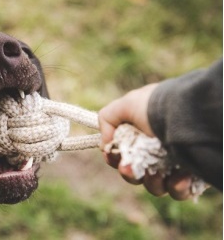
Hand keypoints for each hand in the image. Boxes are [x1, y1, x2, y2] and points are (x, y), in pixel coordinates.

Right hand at [98, 84, 192, 199]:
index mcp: (143, 135)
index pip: (124, 155)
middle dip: (130, 174)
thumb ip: (107, 119)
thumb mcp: (126, 105)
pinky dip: (177, 187)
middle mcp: (158, 150)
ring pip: (156, 186)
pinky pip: (179, 191)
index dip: (116, 160)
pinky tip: (180, 176)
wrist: (190, 114)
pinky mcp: (192, 176)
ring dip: (152, 182)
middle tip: (130, 169)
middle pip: (136, 174)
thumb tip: (105, 145)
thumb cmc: (156, 108)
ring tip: (158, 173)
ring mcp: (175, 164)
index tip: (115, 158)